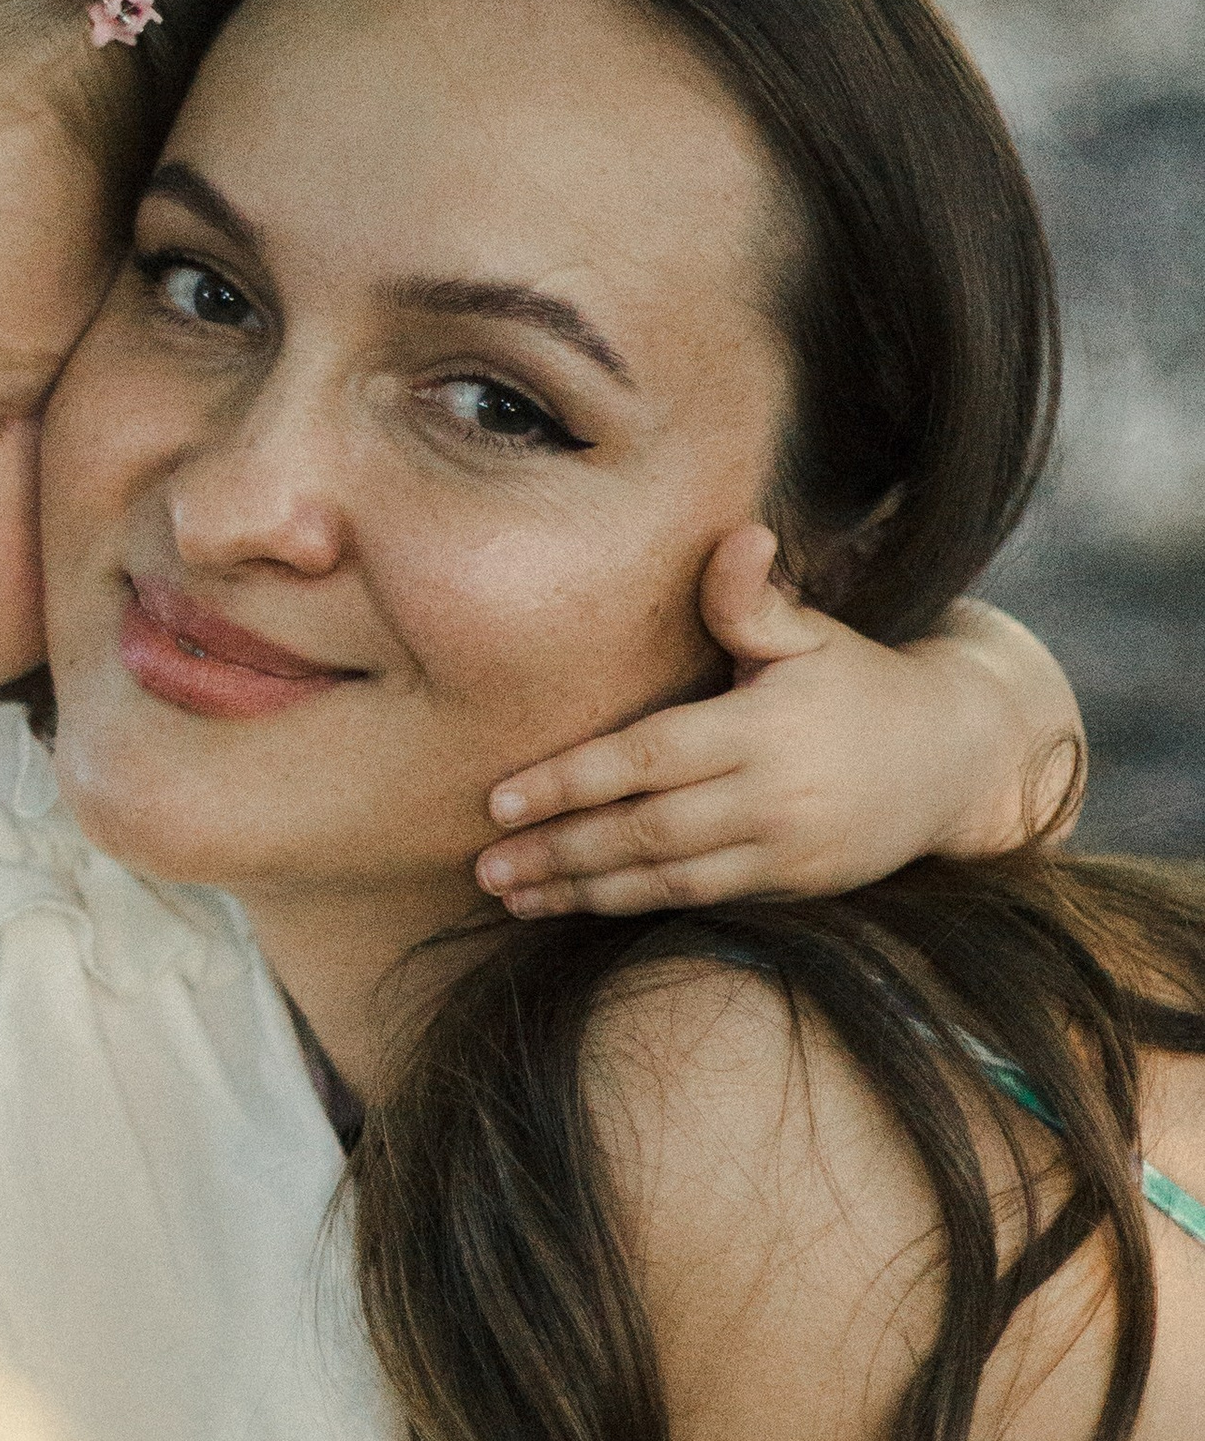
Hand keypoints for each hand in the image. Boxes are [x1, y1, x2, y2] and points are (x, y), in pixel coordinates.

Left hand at [473, 524, 1040, 916]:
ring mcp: (783, 849)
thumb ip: (753, 601)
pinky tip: (575, 903)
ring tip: (510, 894)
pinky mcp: (791, 886)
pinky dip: (630, 903)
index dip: (571, 782)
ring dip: (580, 890)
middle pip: (643, 830)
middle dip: (558, 850)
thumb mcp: (812, 633)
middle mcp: (772, 794)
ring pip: (662, 879)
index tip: (499, 800)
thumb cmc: (859, 683)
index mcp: (765, 725)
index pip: (647, 757)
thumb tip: (735, 537)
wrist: (957, 755)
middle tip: (484, 866)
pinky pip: (695, 899)